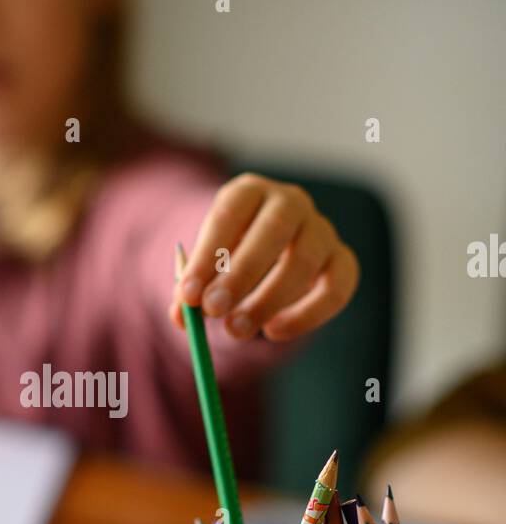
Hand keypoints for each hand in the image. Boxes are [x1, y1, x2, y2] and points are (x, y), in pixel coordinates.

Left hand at [169, 174, 359, 340]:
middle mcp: (291, 202)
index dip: (207, 255)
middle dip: (241, 274)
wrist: (268, 253)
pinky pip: (336, 289)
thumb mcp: (205, 267)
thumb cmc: (229, 256)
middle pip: (273, 230)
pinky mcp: (342, 261)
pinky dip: (306, 315)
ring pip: (305, 262)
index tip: (188, 294)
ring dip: (268, 300)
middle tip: (214, 311)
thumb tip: (180, 317)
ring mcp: (322, 229)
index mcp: (249, 192)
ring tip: (236, 330)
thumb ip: (191, 290)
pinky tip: (274, 332)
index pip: (229, 214)